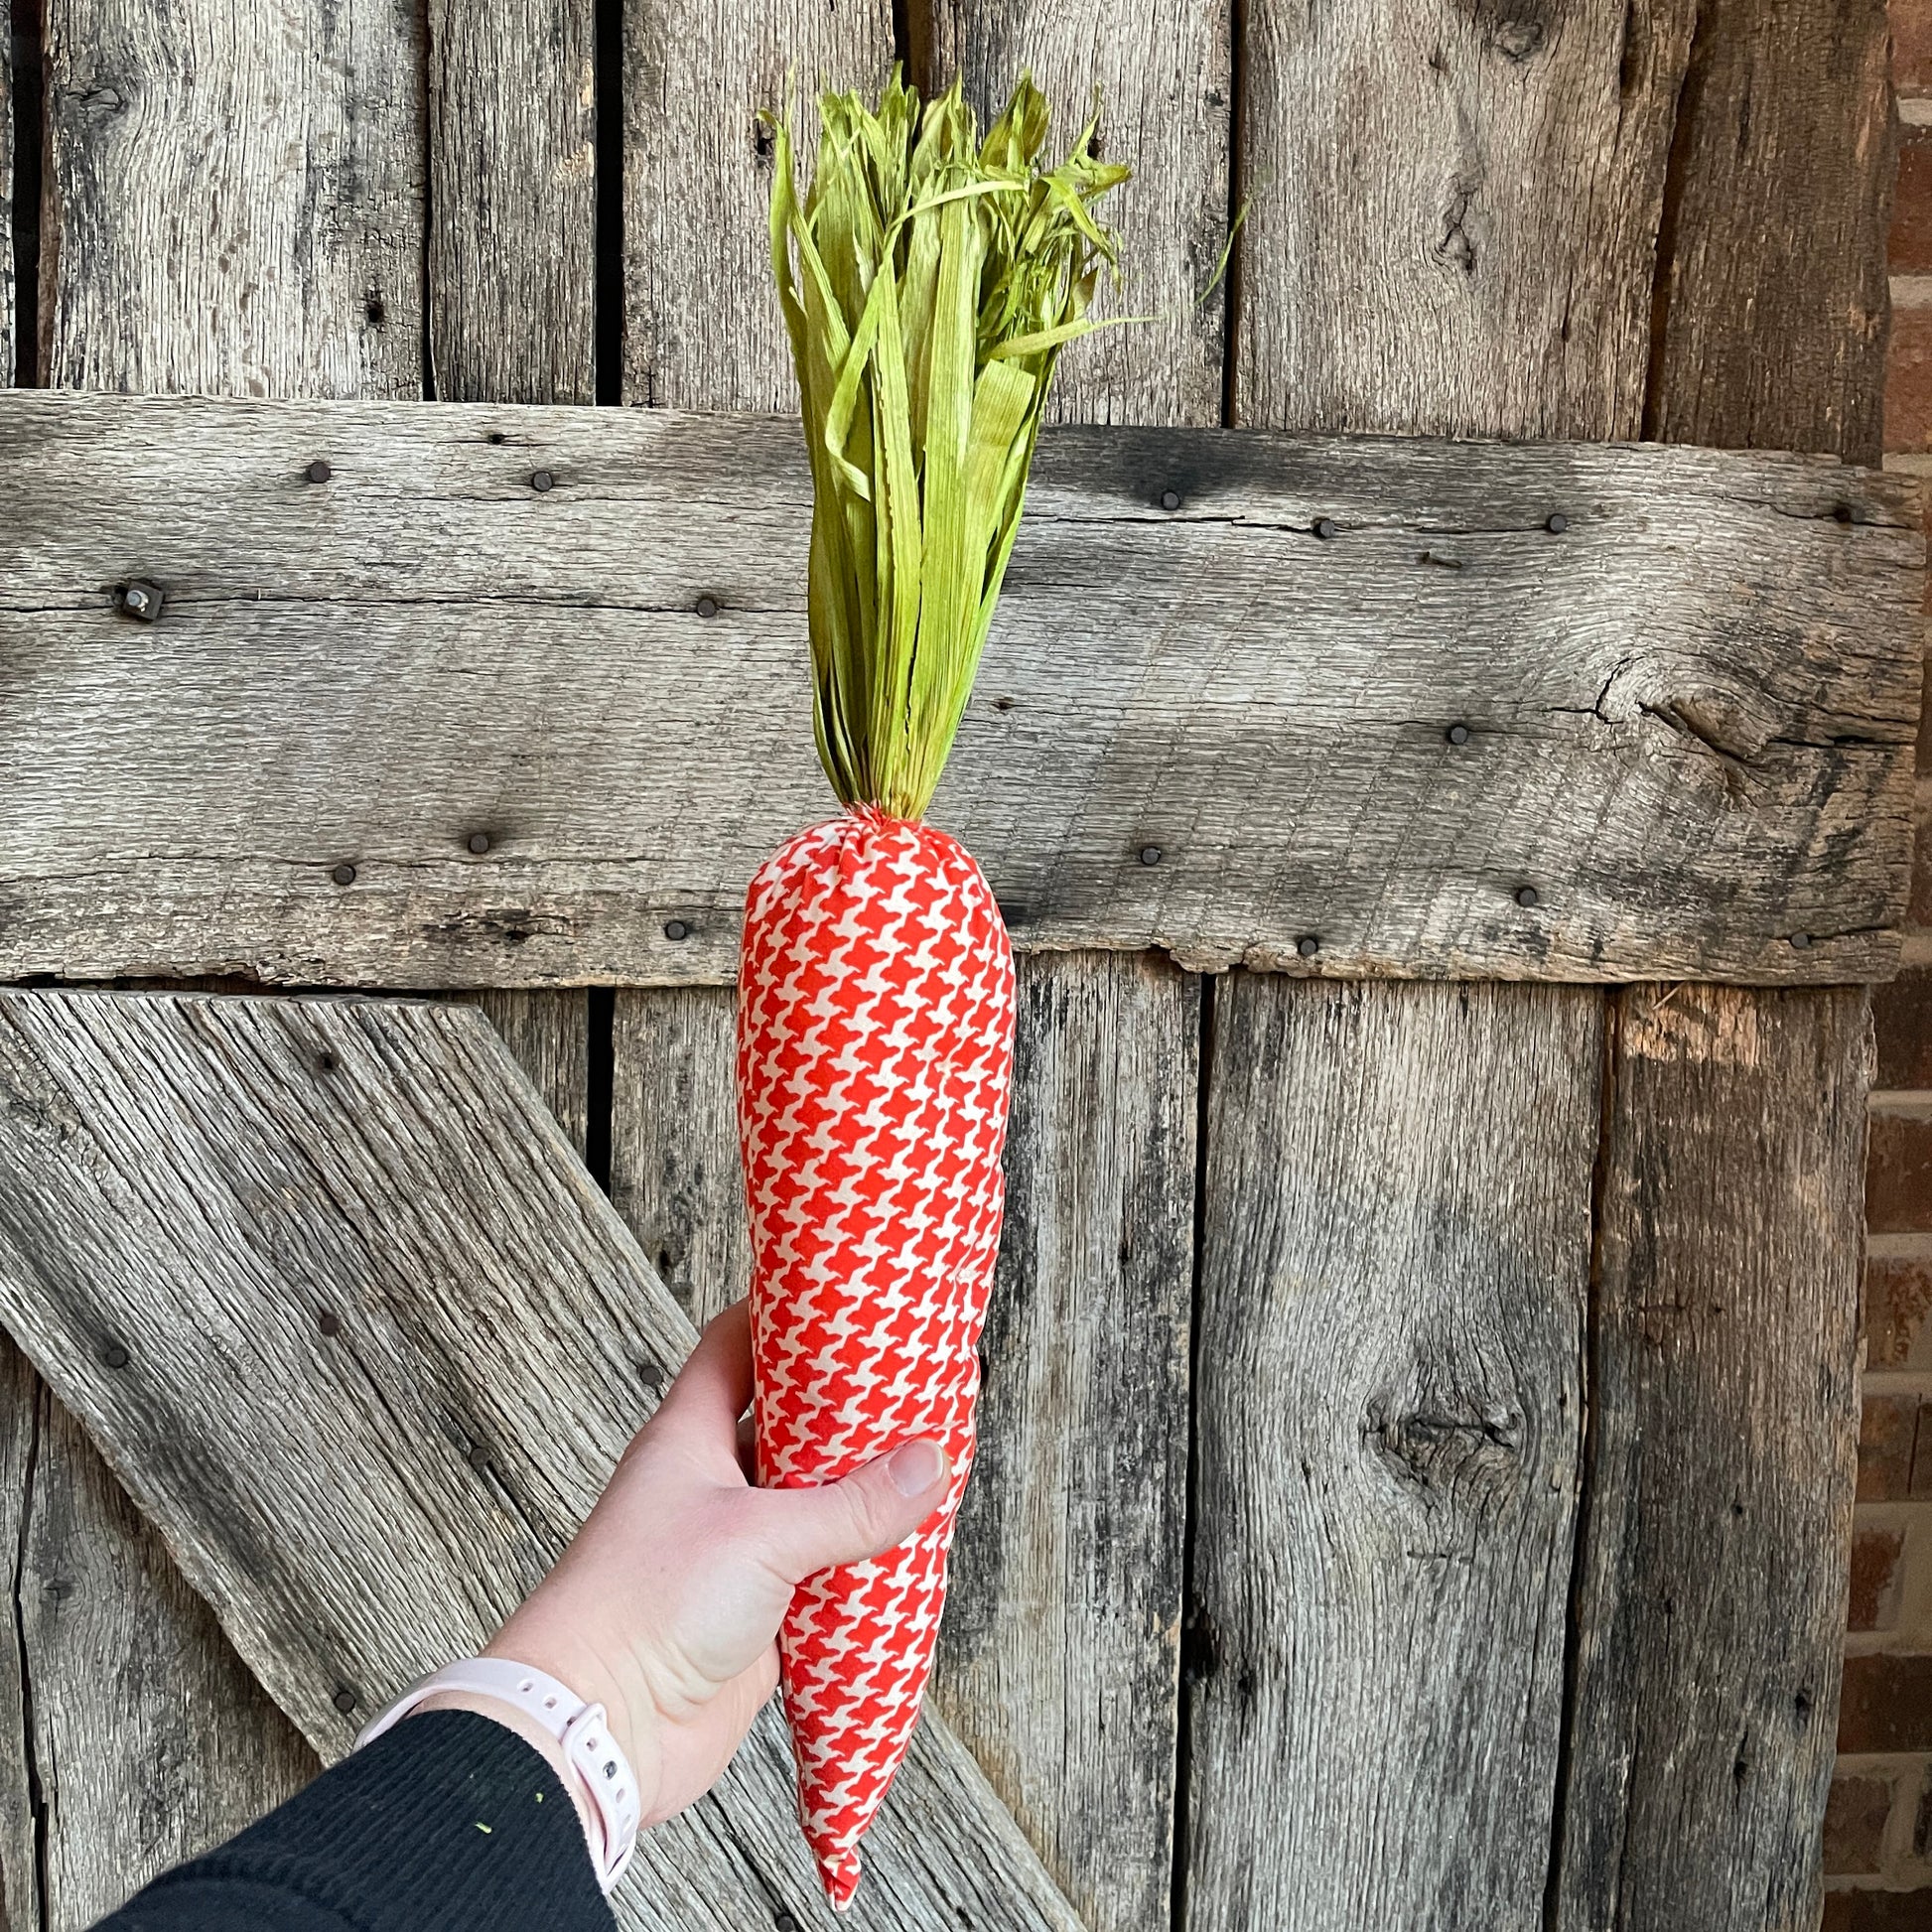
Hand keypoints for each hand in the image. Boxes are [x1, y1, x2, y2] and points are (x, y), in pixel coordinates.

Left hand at [421, 1300, 951, 1829]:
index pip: (734, 1347)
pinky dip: (860, 1568)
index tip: (840, 1292)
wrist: (599, 1728)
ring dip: (860, 1494)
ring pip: (809, 1506)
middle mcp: (710, 1488)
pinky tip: (906, 1555)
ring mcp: (733, 1554)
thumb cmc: (644, 1605)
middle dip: (845, 1410)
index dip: (781, 1312)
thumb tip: (927, 1465)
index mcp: (688, 1437)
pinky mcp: (755, 1619)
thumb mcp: (761, 1535)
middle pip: (786, 1427)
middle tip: (910, 1384)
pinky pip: (820, 1579)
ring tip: (927, 1464)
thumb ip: (851, 1504)